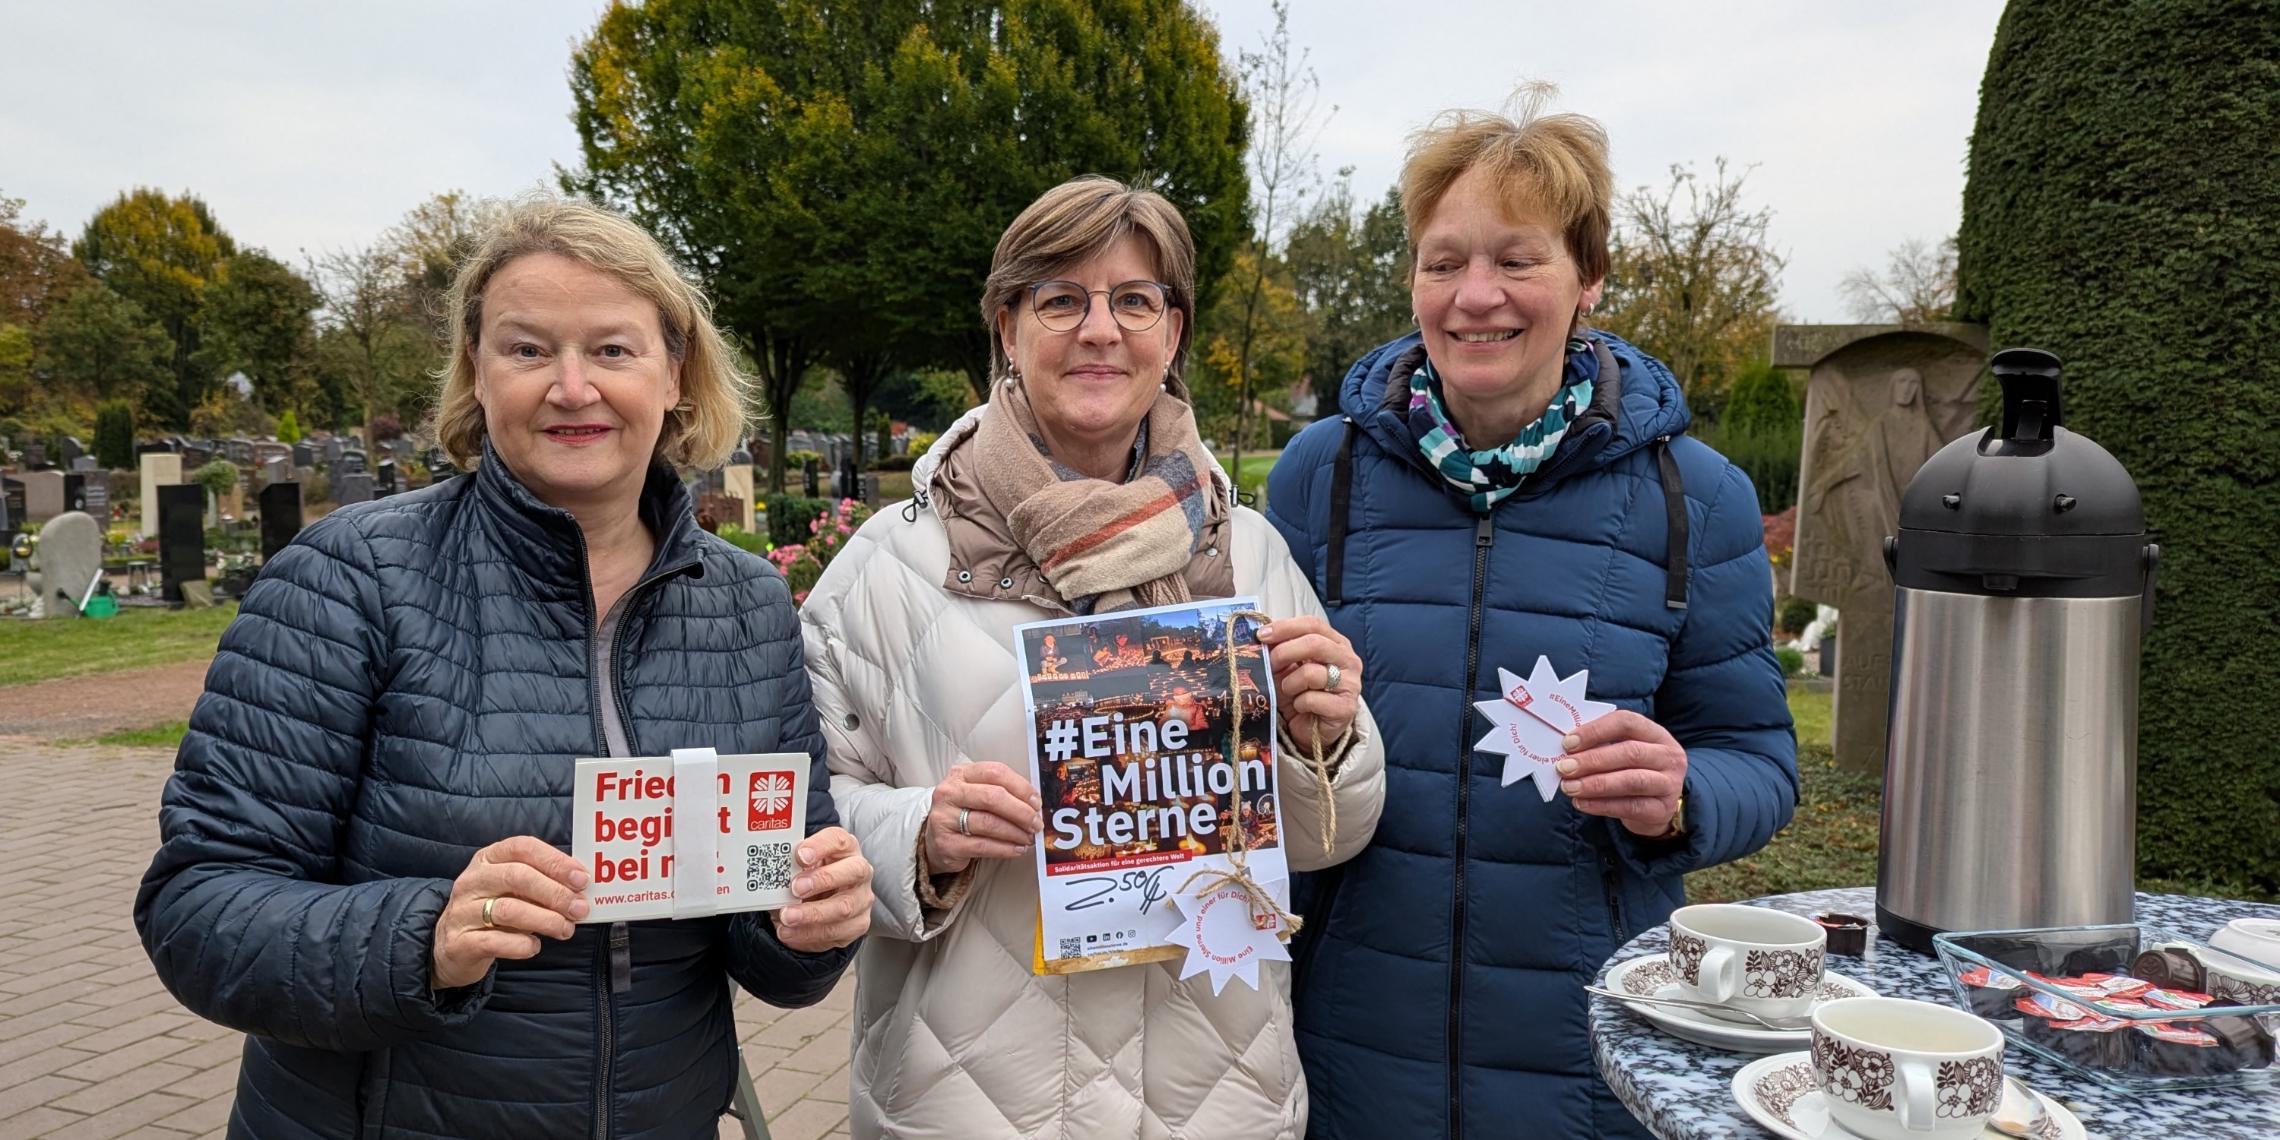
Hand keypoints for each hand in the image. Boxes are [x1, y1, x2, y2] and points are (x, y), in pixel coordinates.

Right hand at [433, 836, 591, 990]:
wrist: (451, 947)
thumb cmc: (493, 911)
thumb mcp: (514, 890)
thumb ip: (543, 884)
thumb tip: (581, 889)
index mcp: (489, 858)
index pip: (523, 848)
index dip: (555, 861)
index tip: (582, 879)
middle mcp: (472, 880)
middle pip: (517, 877)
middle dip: (555, 893)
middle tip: (579, 908)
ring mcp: (462, 911)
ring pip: (507, 910)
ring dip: (545, 920)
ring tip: (565, 929)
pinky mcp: (459, 942)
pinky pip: (494, 941)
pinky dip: (520, 944)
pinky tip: (535, 946)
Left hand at [770, 827, 872, 952]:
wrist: (817, 903)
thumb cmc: (808, 878)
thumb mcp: (798, 867)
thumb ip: (789, 867)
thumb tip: (770, 873)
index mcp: (845, 849)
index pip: (839, 840)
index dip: (821, 846)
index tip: (800, 855)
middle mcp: (859, 871)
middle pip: (853, 871)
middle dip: (822, 880)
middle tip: (795, 888)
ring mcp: (861, 899)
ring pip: (844, 907)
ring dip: (812, 914)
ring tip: (786, 917)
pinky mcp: (857, 924)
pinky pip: (837, 933)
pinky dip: (809, 934)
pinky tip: (790, 933)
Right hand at [922, 761, 1042, 875]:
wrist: (933, 838)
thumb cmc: (962, 812)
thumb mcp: (976, 793)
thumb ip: (1001, 791)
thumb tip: (1034, 804)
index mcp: (960, 774)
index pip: (996, 772)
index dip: (1021, 787)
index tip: (1036, 802)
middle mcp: (949, 793)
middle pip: (993, 797)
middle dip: (1021, 812)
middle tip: (1036, 823)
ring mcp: (945, 818)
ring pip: (989, 823)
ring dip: (1016, 832)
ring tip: (1028, 838)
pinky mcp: (946, 843)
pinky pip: (983, 846)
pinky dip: (1005, 849)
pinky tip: (1017, 849)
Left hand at [1259, 616, 1361, 745]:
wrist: (1312, 729)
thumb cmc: (1300, 693)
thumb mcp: (1287, 667)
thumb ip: (1279, 649)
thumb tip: (1260, 635)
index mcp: (1336, 643)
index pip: (1313, 624)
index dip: (1285, 627)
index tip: (1261, 635)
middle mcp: (1348, 660)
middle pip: (1314, 644)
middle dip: (1284, 652)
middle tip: (1269, 663)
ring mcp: (1351, 684)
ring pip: (1310, 673)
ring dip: (1289, 684)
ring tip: (1289, 692)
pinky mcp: (1346, 708)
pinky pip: (1311, 699)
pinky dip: (1298, 704)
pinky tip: (1301, 708)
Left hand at [1555, 711, 1687, 836]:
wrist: (1656, 807)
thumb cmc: (1631, 771)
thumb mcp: (1622, 752)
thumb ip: (1599, 745)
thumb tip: (1565, 748)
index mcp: (1656, 734)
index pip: (1627, 722)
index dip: (1596, 730)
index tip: (1568, 743)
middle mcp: (1668, 757)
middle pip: (1630, 752)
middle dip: (1592, 760)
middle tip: (1564, 767)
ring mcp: (1669, 785)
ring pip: (1632, 781)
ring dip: (1595, 784)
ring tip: (1569, 787)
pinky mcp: (1661, 811)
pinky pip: (1630, 807)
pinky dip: (1601, 805)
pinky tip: (1581, 803)